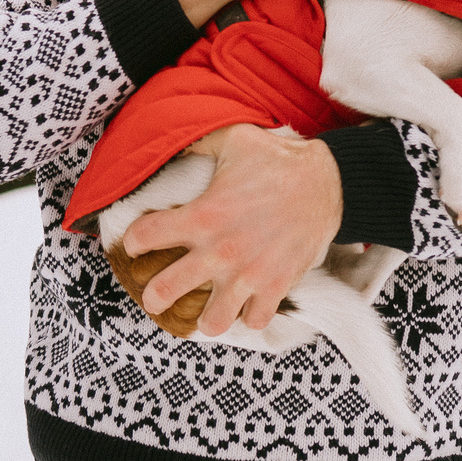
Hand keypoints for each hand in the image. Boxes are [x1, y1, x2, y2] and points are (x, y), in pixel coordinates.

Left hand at [122, 125, 338, 335]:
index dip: (133, 241)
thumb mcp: (233, 139)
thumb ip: (198, 143)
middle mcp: (219, 251)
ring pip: (212, 321)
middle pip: (165, 290)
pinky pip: (255, 320)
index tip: (136, 245)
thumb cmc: (278, 161)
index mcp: (202, 215)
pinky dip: (249, 317)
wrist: (328, 183)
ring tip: (204, 314)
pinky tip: (246, 307)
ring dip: (204, 319)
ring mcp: (248, 274)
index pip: (146, 236)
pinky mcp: (276, 286)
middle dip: (153, 296)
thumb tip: (175, 143)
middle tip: (153, 296)